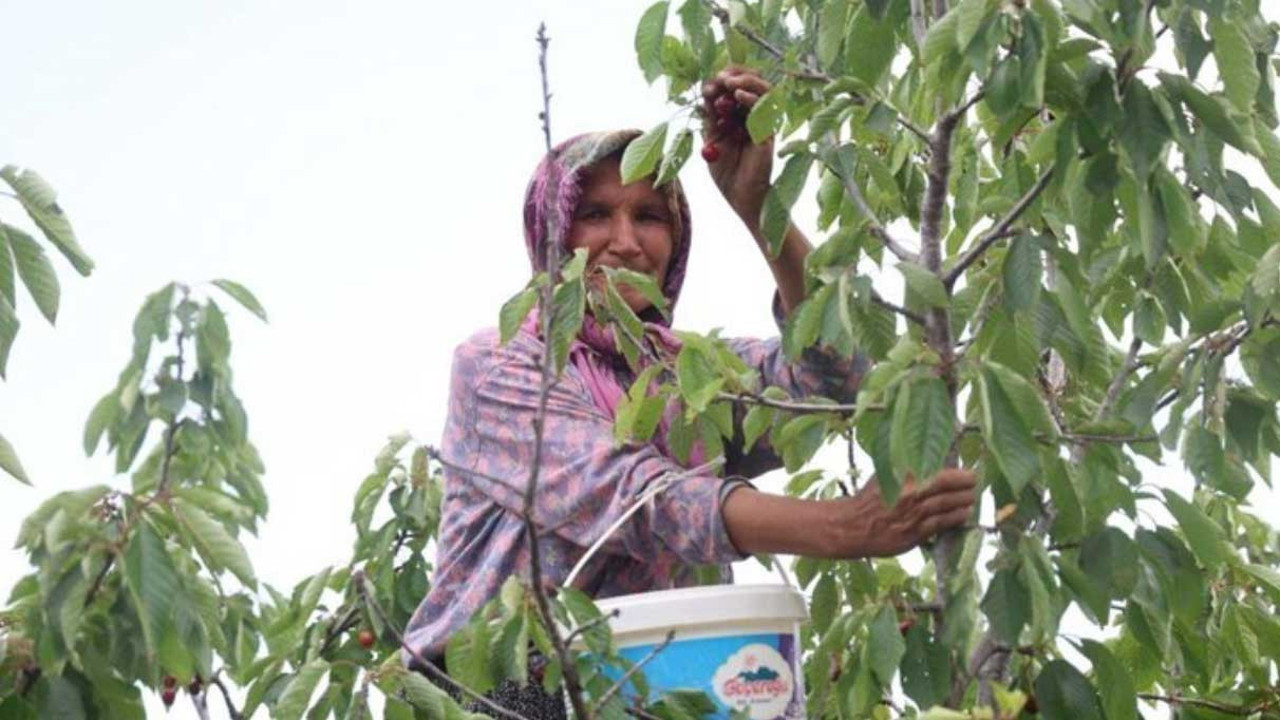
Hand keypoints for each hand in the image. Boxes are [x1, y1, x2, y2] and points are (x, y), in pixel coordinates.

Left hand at [700, 66, 774, 227]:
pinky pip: (765, 110)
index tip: (709, 84)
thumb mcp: (712, 141)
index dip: (723, 81)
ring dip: (746, 81)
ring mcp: (763, 124)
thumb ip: (710, 119)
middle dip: (735, 75)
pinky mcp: (769, 133)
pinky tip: (738, 97)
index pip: (734, 88)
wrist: (740, 199)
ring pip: (763, 90)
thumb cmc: (726, 175)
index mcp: (738, 116)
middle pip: (751, 83)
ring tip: (729, 83)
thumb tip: (706, 92)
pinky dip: (753, 99)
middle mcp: (753, 116)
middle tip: (721, 77)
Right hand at [834, 468, 977, 557]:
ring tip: (971, 499)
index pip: (940, 473)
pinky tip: (962, 515)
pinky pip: (940, 525)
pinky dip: (954, 519)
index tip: (970, 474)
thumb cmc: (870, 498)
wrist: (851, 526)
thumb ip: (908, 469)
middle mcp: (909, 495)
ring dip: (964, 502)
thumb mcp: (885, 475)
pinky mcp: (913, 534)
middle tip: (975, 485)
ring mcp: (912, 515)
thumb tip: (935, 461)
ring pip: (947, 507)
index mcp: (902, 476)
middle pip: (947, 488)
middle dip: (966, 487)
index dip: (960, 474)